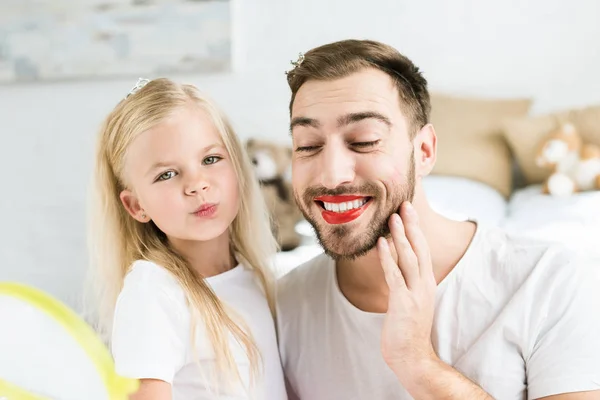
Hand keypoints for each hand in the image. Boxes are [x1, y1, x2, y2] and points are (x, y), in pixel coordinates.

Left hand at [377, 201, 436, 371]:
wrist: (412, 356)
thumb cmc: (408, 328)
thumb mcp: (411, 300)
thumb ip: (407, 281)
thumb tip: (396, 262)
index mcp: (427, 282)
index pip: (423, 249)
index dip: (416, 229)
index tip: (409, 210)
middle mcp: (424, 285)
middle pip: (420, 249)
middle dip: (412, 226)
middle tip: (405, 204)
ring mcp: (415, 294)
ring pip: (409, 258)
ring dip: (401, 237)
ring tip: (393, 218)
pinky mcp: (402, 303)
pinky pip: (394, 275)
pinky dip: (388, 258)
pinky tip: (381, 243)